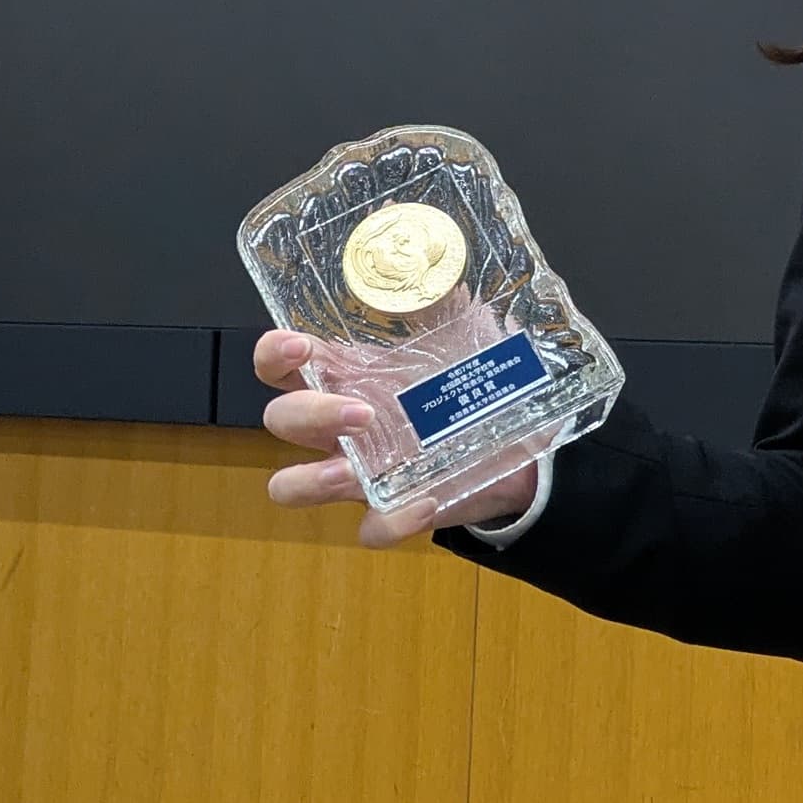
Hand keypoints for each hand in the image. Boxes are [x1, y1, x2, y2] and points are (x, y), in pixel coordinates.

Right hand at [254, 328, 536, 547]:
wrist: (528, 441)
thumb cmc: (477, 381)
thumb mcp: (465, 332)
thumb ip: (446, 303)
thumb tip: (443, 272)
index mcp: (347, 375)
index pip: (278, 365)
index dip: (273, 355)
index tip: (299, 347)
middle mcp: (340, 425)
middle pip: (279, 421)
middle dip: (308, 415)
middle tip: (361, 413)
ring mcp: (360, 472)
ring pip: (291, 485)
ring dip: (312, 479)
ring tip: (352, 472)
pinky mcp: (392, 512)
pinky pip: (368, 530)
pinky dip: (389, 522)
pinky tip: (424, 500)